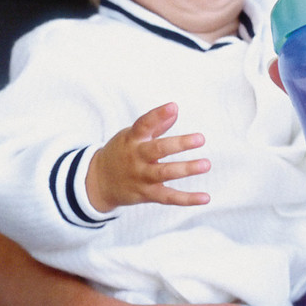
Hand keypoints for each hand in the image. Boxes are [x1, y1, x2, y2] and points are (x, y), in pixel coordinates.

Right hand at [85, 102, 208, 212]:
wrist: (98, 181)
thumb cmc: (121, 153)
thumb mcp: (131, 136)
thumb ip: (154, 125)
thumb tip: (175, 110)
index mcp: (132, 139)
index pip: (144, 124)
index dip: (158, 115)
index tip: (173, 106)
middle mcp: (136, 157)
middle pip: (158, 150)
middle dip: (179, 144)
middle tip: (200, 138)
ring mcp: (141, 177)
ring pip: (165, 173)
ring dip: (186, 169)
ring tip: (206, 164)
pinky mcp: (146, 194)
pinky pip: (169, 197)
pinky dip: (187, 199)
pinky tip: (205, 197)